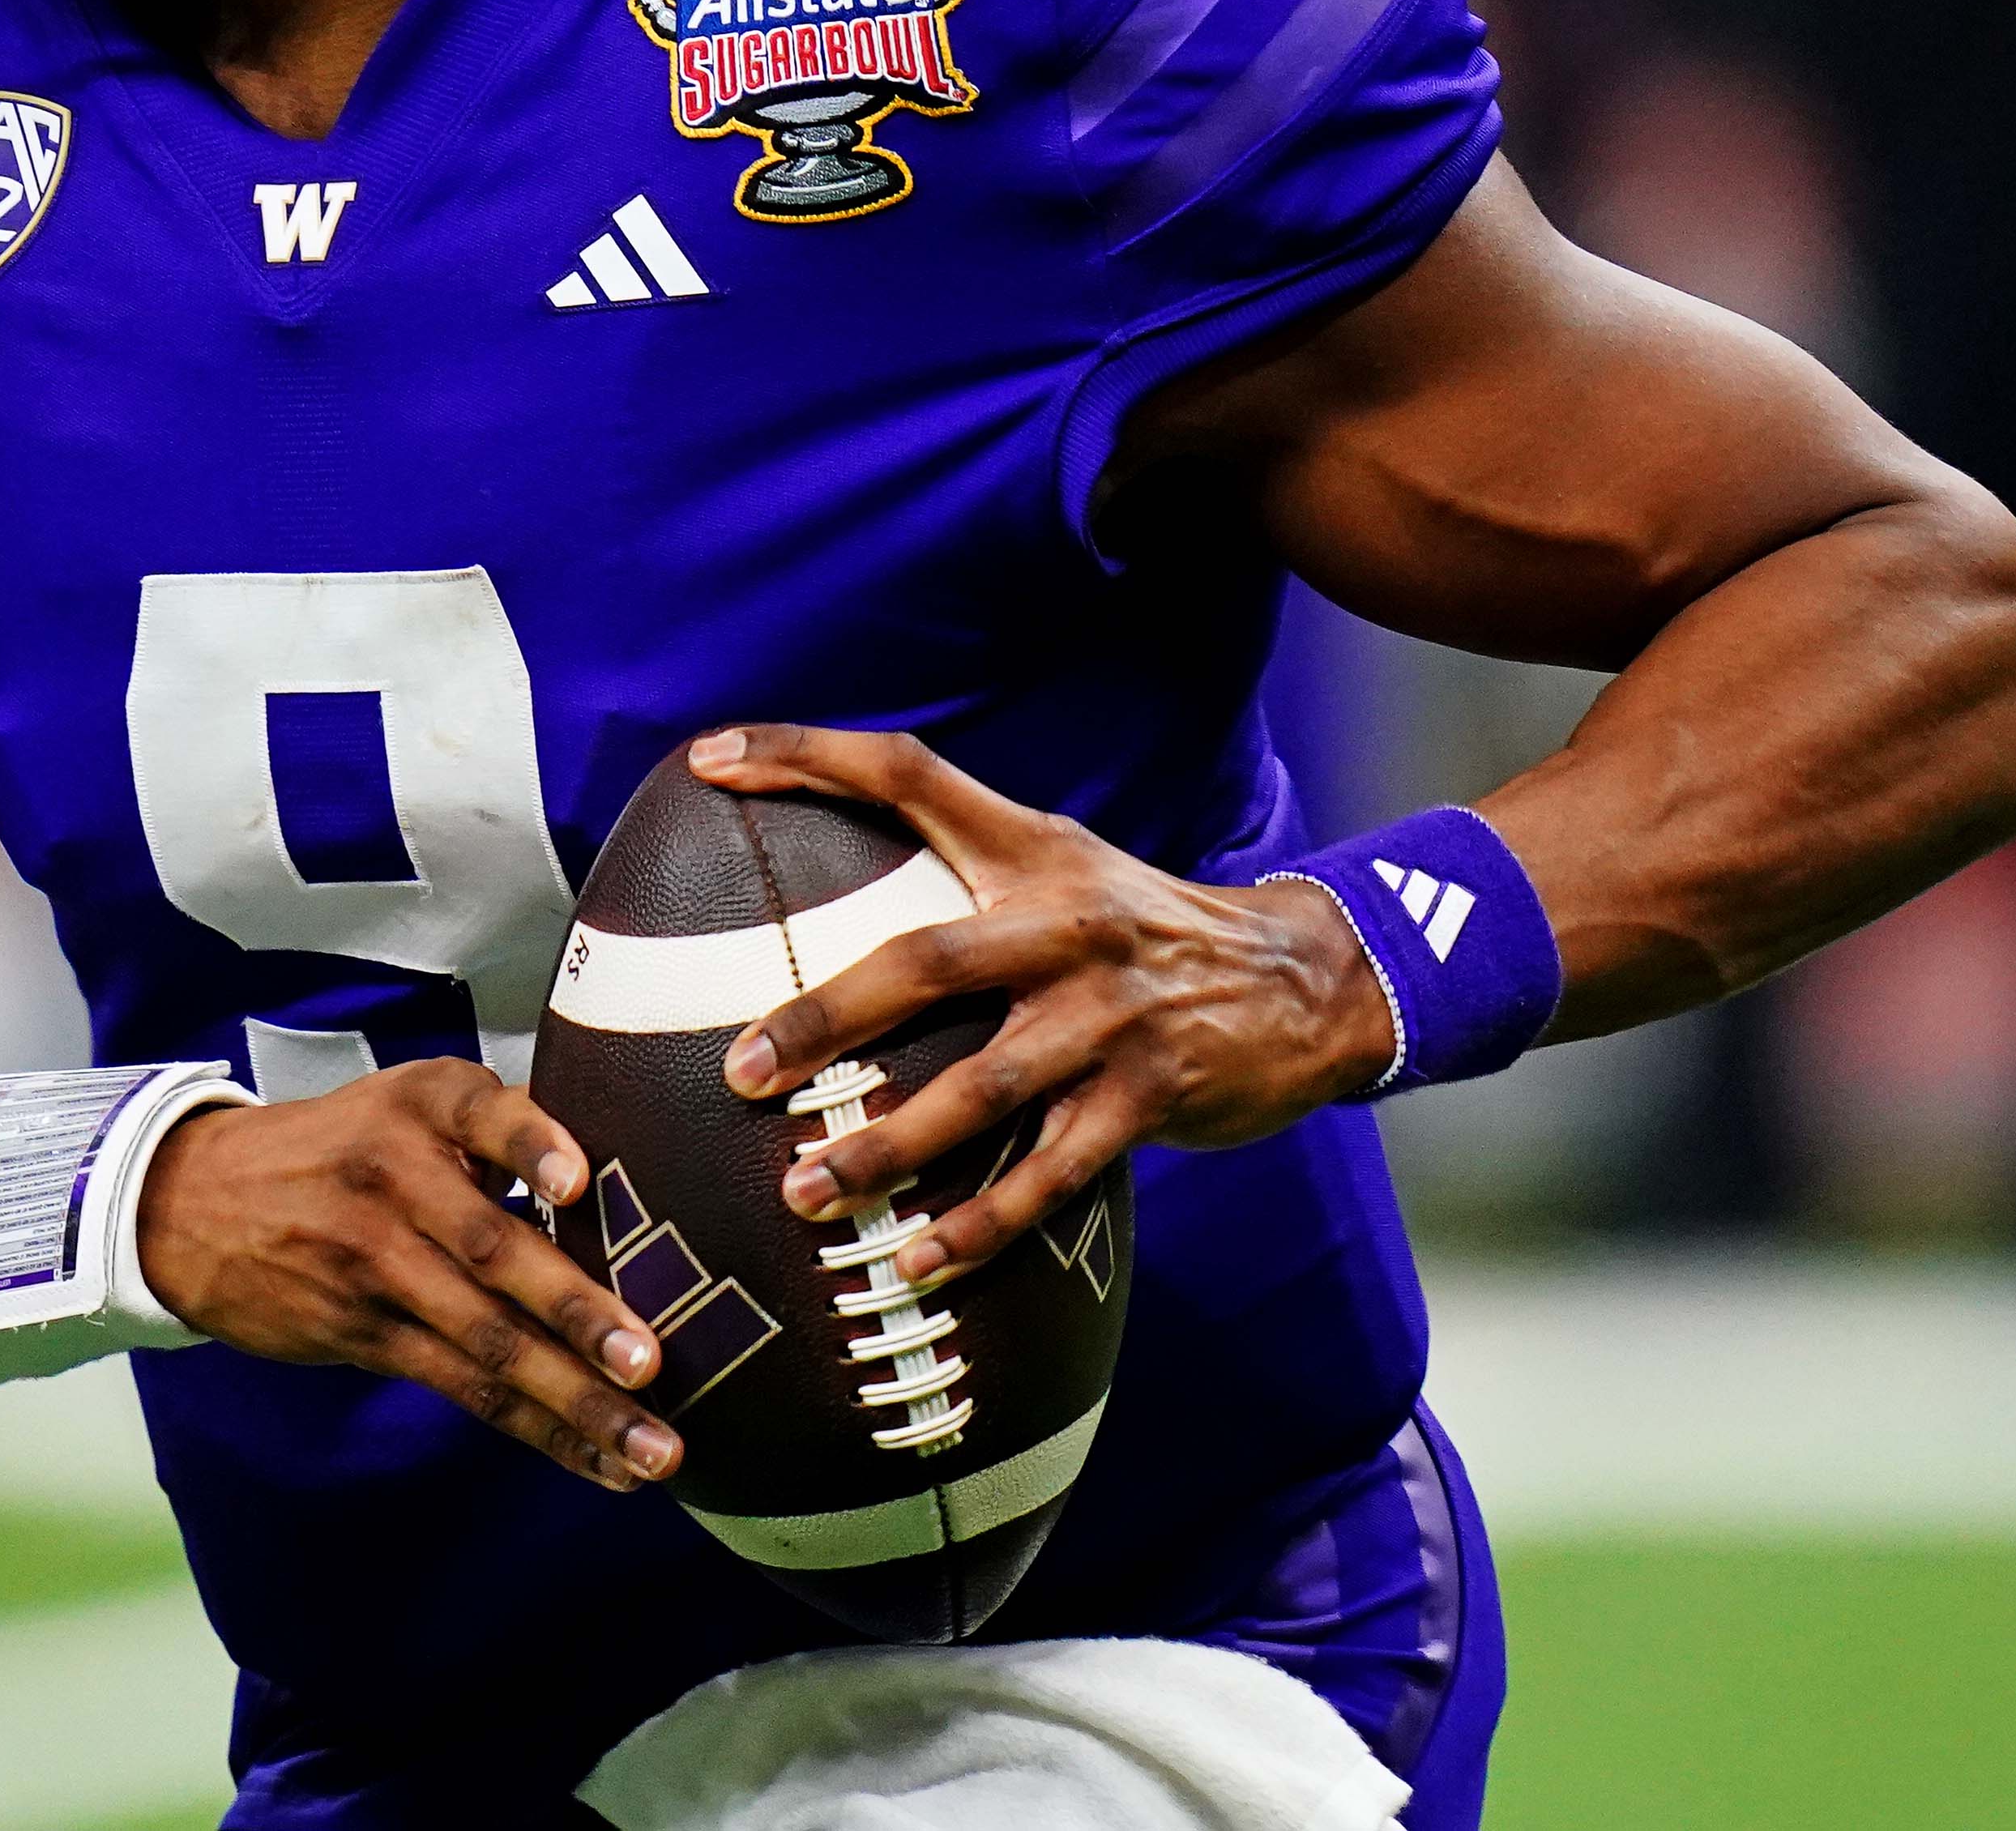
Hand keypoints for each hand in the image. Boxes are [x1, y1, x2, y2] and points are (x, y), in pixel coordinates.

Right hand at [134, 1057, 683, 1493]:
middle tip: (649, 1363)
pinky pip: (463, 1386)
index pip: (480, 1113)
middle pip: (493, 1251)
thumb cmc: (338, 1149)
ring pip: (486, 1340)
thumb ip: (498, 1127)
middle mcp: (396, 1180)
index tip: (574, 1181)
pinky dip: (537, 1427)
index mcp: (419, 1105)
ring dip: (576, 1401)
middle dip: (576, 1313)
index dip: (529, 1144)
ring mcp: (375, 1264)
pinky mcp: (364, 1333)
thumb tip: (627, 1168)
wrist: (193, 1202)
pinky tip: (598, 1458)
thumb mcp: (400, 1103)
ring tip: (653, 1449)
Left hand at [692, 726, 1395, 1284]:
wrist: (1306, 982)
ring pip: (982, 1088)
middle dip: (824, 1017)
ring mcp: (1111, 1017)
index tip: (708, 756)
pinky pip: (1050, 1174)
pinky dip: (981, 1223)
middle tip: (739, 1070)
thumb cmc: (1140, 929)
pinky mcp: (1149, 1097)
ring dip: (889, 1146)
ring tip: (807, 1192)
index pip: (908, 773)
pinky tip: (917, 1261)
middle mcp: (1067, 924)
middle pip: (925, 959)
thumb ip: (958, 862)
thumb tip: (816, 877)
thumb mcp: (1061, 866)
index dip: (810, 754)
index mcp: (1032, 851)